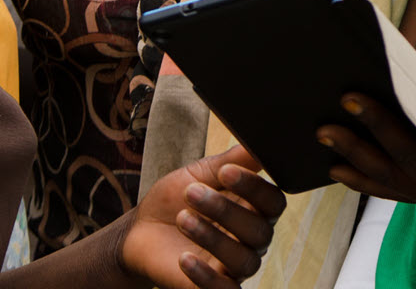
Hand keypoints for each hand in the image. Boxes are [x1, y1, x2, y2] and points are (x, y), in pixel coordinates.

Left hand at [120, 145, 286, 288]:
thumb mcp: (201, 173)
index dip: (254, 187)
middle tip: (191, 192)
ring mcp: (234, 266)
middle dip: (226, 210)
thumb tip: (259, 141)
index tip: (225, 172)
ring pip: (244, 260)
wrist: (141, 229)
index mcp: (255, 210)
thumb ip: (232, 160)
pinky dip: (206, 276)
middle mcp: (251, 240)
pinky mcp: (214, 287)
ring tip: (182, 219)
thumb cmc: (175, 199)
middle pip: (260, 231)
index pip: (273, 202)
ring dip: (214, 238)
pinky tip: (184, 258)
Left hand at [318, 93, 415, 230]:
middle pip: (390, 168)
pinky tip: (344, 167)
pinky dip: (368, 179)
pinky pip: (395, 191)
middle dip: (357, 142)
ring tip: (323, 138)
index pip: (412, 148)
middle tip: (323, 120)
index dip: (381, 122)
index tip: (356, 98)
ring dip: (354, 161)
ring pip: (388, 183)